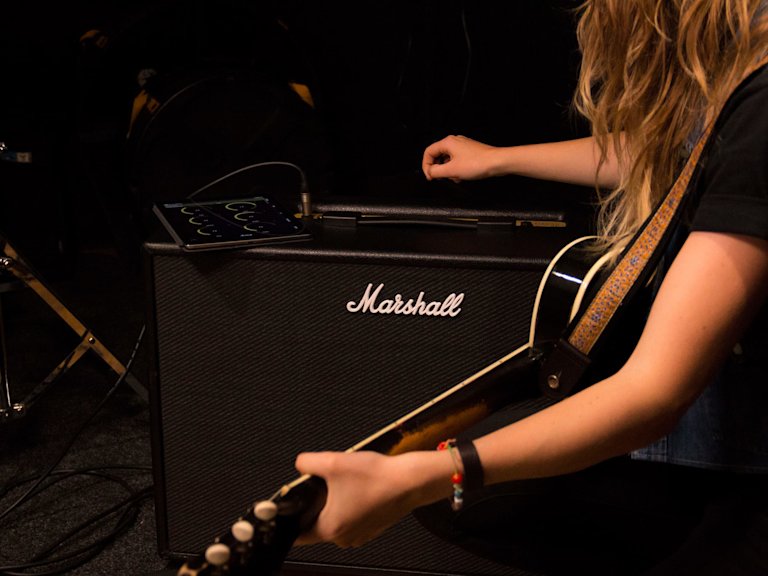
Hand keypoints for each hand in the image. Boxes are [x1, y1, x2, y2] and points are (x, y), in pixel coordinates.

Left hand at [293, 450, 443, 547]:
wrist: (409, 481)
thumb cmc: (378, 478)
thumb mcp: (333, 462)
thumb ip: (307, 463)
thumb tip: (299, 464)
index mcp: (330, 528)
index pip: (298, 534)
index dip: (290, 520)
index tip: (289, 509)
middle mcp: (345, 537)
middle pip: (318, 522)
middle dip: (319, 502)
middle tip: (329, 483)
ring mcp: (360, 534)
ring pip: (337, 518)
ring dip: (337, 502)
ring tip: (349, 482)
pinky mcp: (372, 527)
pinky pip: (353, 517)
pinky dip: (353, 504)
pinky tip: (362, 487)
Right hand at [422, 135, 498, 181]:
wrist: (497, 162)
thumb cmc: (477, 163)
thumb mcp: (451, 171)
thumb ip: (436, 172)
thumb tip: (430, 172)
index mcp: (448, 142)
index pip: (429, 152)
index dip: (426, 166)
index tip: (430, 176)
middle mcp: (454, 142)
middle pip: (438, 156)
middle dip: (439, 169)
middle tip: (442, 178)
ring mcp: (463, 146)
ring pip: (448, 159)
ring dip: (449, 170)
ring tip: (456, 178)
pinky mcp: (470, 152)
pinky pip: (457, 160)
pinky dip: (456, 169)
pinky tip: (462, 176)